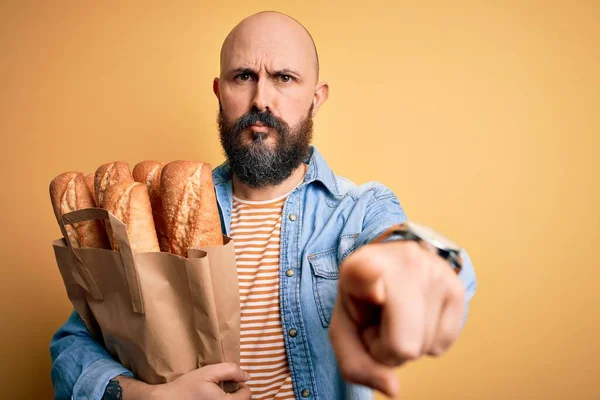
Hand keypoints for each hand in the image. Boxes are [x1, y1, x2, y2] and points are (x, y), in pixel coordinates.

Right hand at [152, 363, 251, 399]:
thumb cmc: (187, 387)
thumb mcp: (209, 372)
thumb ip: (230, 370)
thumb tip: (247, 376)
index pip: (247, 395)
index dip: (240, 384)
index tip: (229, 381)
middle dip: (235, 393)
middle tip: (222, 387)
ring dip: (229, 399)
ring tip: (216, 394)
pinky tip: (210, 399)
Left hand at [329, 241, 465, 397]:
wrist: (391, 268)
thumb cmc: (363, 302)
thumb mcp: (345, 330)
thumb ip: (356, 365)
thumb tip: (393, 387)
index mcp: (360, 264)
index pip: (364, 272)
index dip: (367, 279)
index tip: (371, 280)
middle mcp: (402, 260)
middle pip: (402, 345)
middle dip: (388, 350)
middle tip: (381, 325)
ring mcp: (435, 271)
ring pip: (424, 347)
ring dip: (408, 342)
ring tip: (398, 316)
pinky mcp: (457, 287)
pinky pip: (443, 343)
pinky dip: (427, 340)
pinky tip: (416, 316)